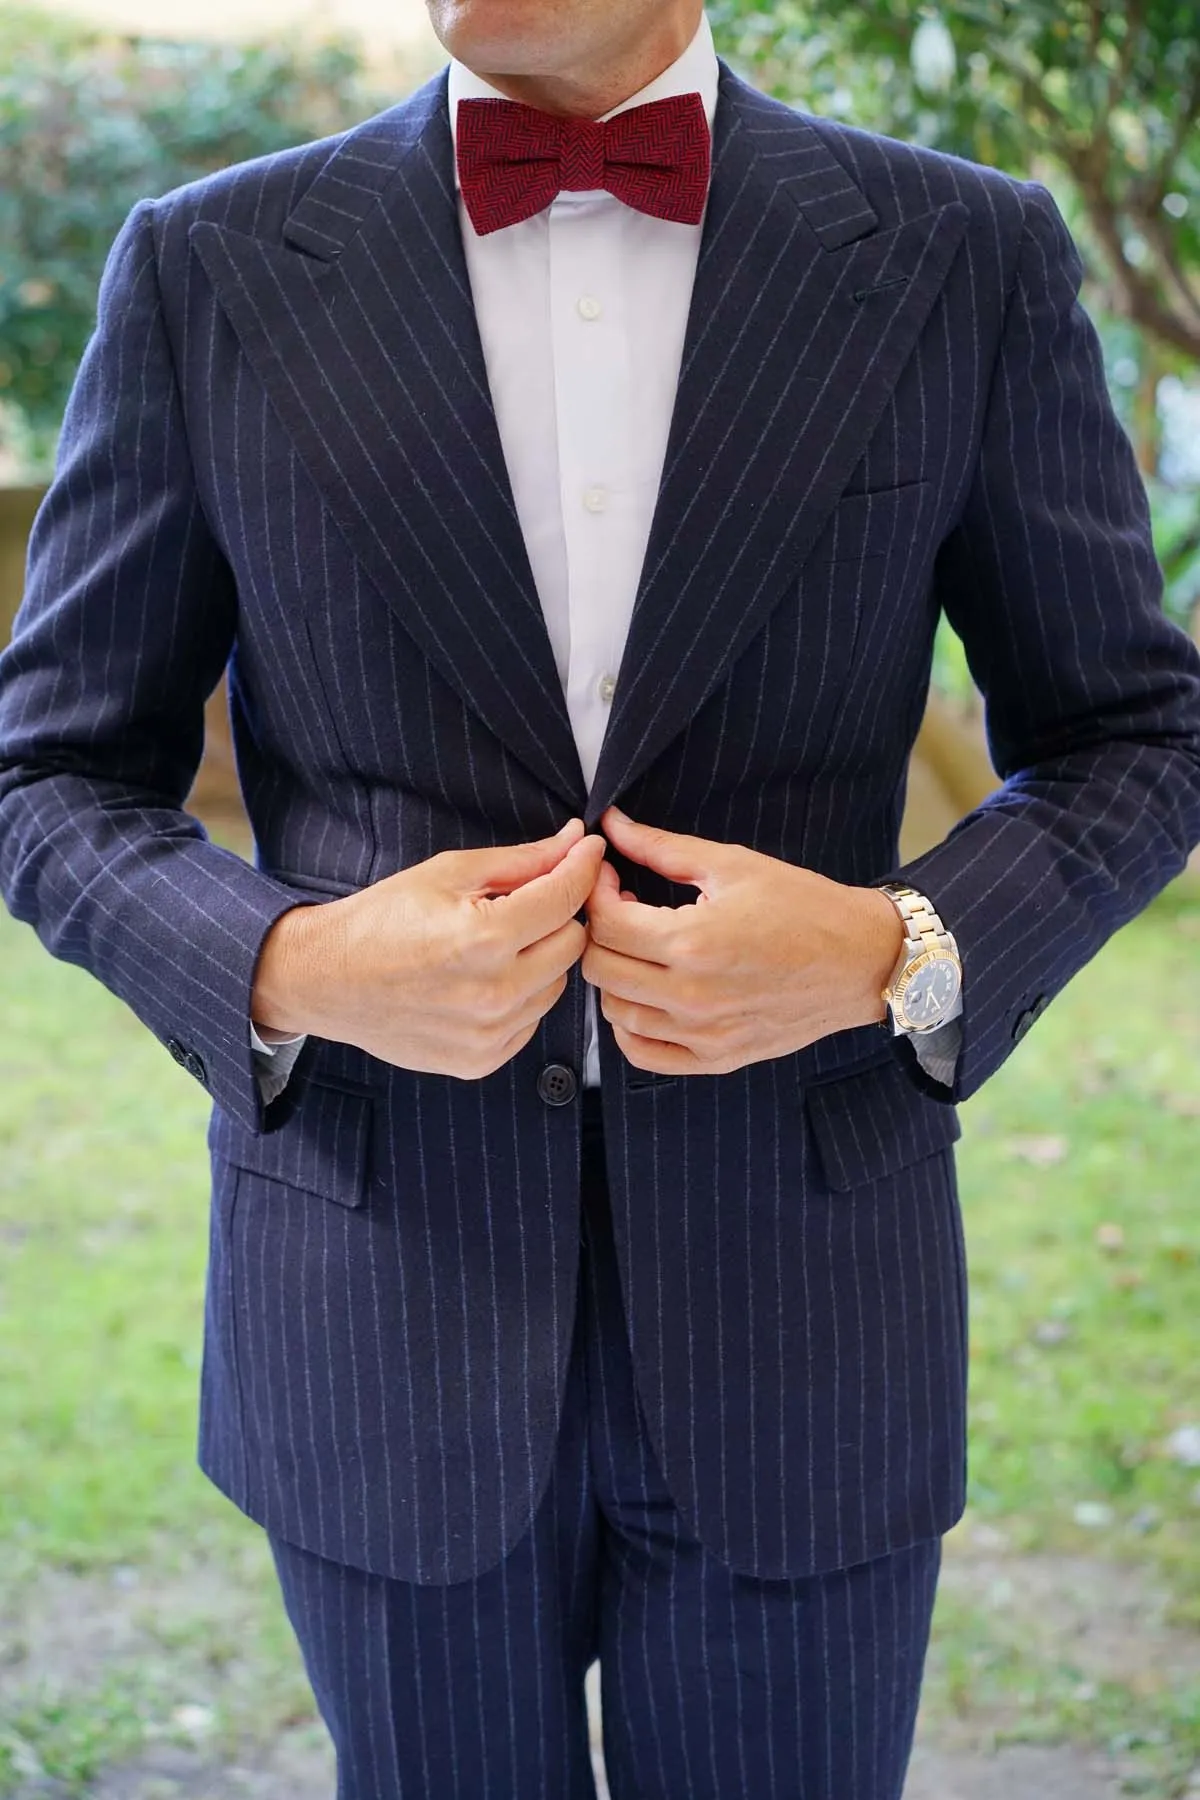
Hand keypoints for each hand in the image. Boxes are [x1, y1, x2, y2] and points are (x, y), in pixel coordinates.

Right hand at [252, 820, 605, 1078]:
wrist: (326, 980)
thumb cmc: (381, 921)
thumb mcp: (448, 874)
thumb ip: (521, 861)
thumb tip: (575, 842)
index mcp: (483, 938)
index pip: (565, 898)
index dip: (582, 866)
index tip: (588, 851)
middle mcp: (493, 992)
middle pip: (572, 943)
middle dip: (557, 915)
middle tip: (525, 902)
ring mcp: (489, 1034)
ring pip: (557, 984)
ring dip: (539, 958)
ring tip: (493, 944)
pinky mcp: (481, 1061)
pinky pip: (531, 1020)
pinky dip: (519, 996)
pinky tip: (482, 980)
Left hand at [581, 807, 904, 1076]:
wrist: (862, 960)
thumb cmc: (805, 907)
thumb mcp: (734, 865)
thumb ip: (663, 848)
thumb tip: (612, 825)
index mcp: (695, 942)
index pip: (607, 923)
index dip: (595, 892)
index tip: (609, 877)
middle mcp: (694, 996)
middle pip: (600, 969)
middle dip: (598, 932)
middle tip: (620, 909)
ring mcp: (704, 1034)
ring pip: (615, 1012)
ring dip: (613, 976)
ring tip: (638, 949)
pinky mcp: (716, 1058)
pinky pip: (643, 1053)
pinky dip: (630, 1026)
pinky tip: (646, 994)